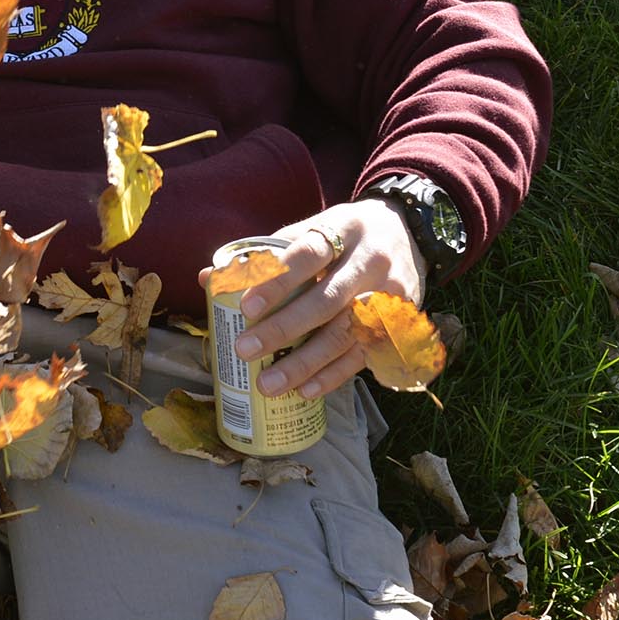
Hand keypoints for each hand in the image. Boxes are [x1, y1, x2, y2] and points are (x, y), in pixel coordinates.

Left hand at [193, 199, 427, 403]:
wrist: (409, 233)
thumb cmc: (345, 236)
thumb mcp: (312, 229)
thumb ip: (266, 254)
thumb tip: (209, 277)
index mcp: (345, 229)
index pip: (309, 253)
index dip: (277, 280)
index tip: (245, 306)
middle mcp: (372, 262)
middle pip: (328, 300)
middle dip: (284, 328)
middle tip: (245, 350)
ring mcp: (392, 295)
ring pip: (347, 334)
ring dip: (306, 363)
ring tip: (268, 385)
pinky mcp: (401, 324)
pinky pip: (365, 356)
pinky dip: (334, 375)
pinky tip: (305, 390)